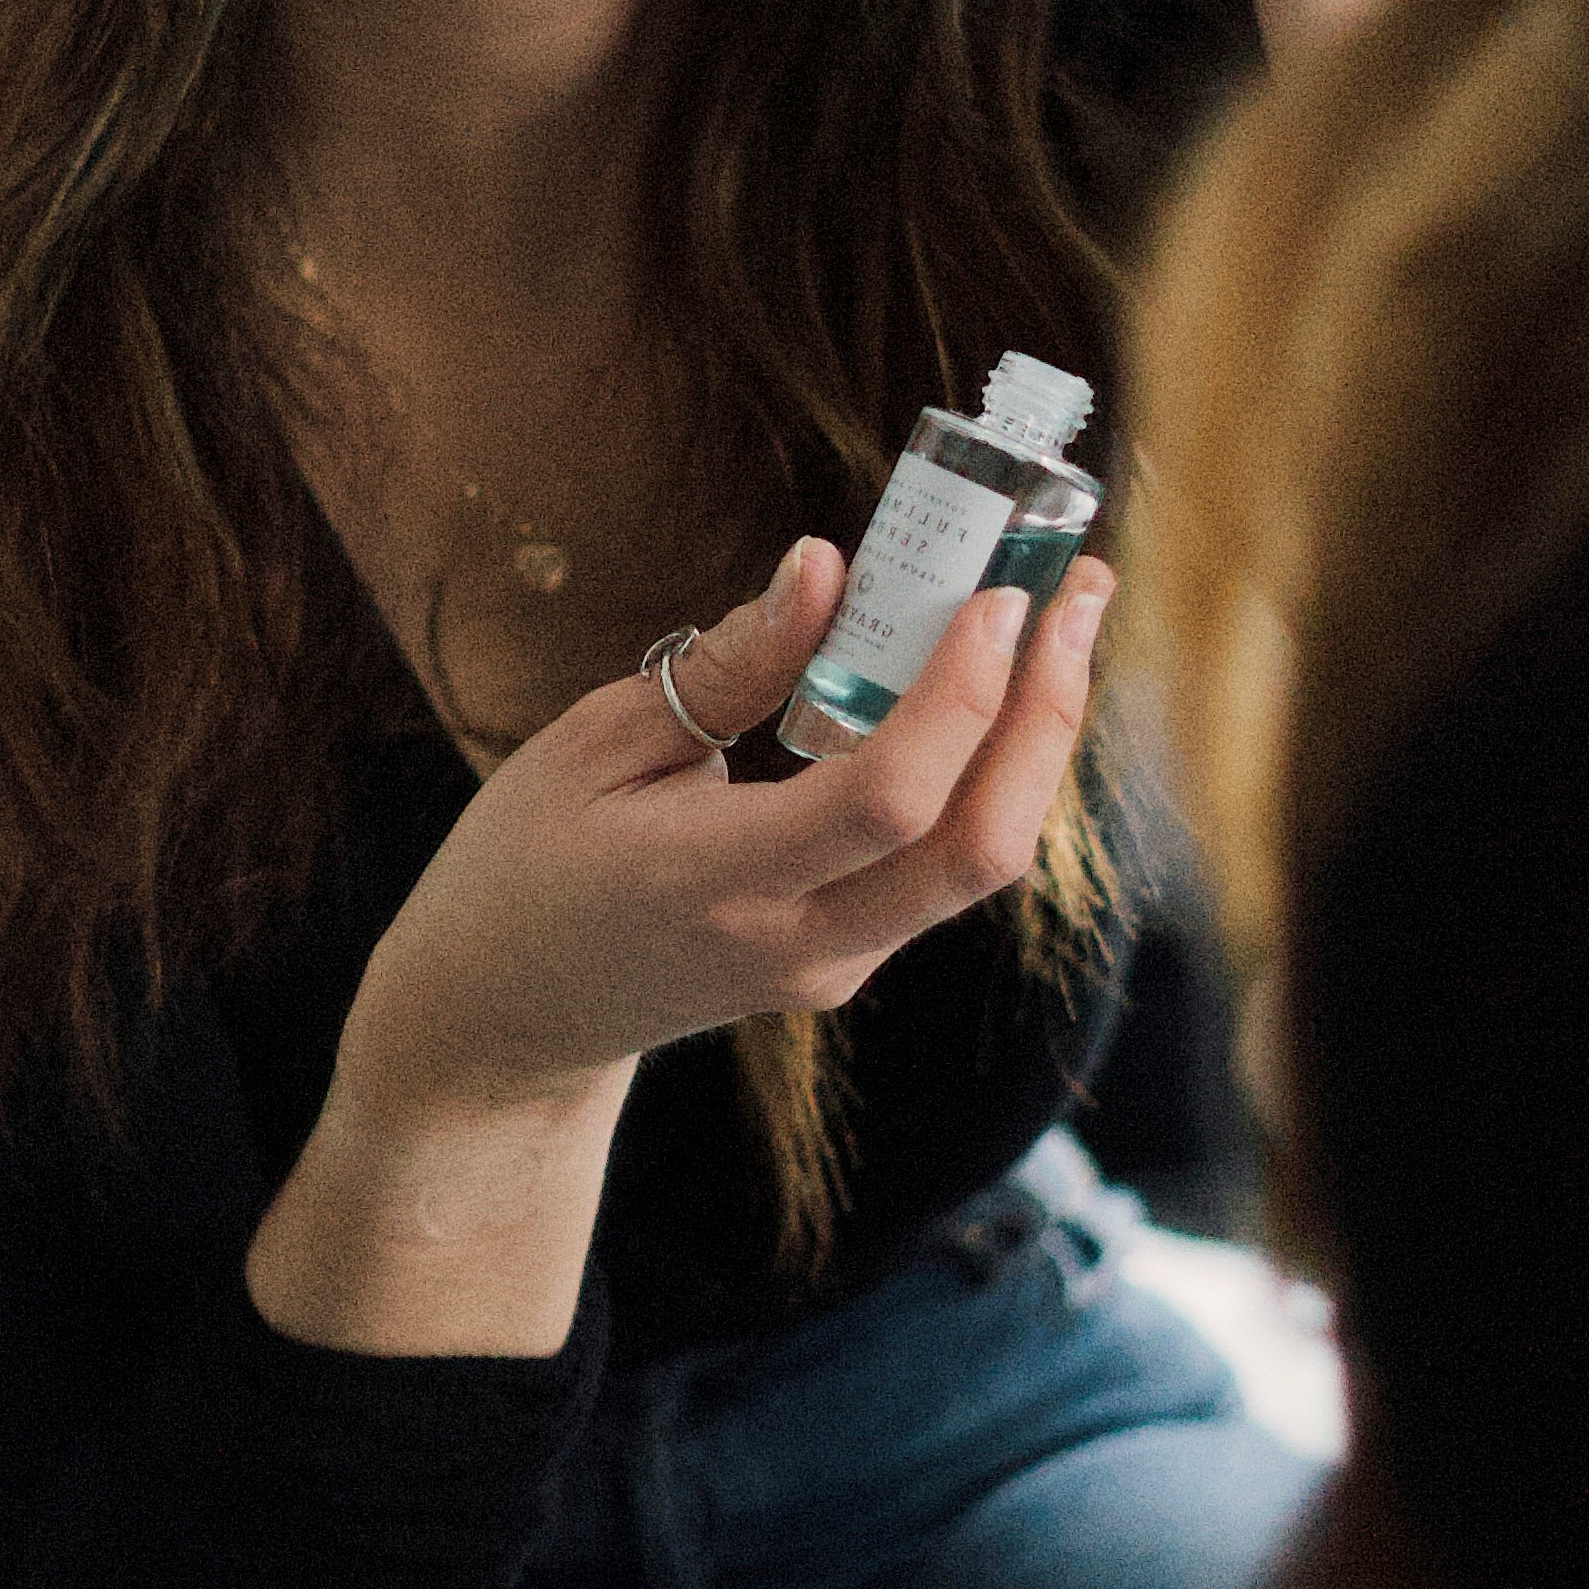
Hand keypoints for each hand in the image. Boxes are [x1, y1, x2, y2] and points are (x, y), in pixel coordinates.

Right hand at [249, 536, 1115, 1354]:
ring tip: (1059, 618)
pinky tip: (993, 686)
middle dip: (1048, 712)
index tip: (997, 594)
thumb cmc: (526, 865)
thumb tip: (825, 570)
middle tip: (1080, 587)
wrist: (507, 1019)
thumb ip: (723, 668)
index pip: (887, 801)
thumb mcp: (590, 746)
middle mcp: (797, 944)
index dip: (961, 697)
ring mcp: (833, 966)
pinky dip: (989, 772)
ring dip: (1036, 739)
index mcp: (716, 884)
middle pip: (978, 850)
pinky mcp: (848, 960)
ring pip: (982, 865)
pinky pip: (947, 867)